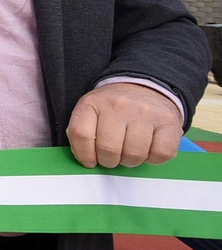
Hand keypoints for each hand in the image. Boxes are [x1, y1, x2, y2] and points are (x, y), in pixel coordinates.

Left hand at [67, 81, 182, 167]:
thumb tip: (86, 160)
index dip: (84, 154)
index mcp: (93, 103)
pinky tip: (148, 149)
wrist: (145, 87)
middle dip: (109, 161)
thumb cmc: (114, 108)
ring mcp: (146, 113)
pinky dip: (153, 158)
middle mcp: (119, 105)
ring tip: (129, 151)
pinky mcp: (169, 122)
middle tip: (112, 157)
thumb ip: (82, 132)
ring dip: (130, 160)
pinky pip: (160, 154)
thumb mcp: (91, 111)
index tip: (89, 161)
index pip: (81, 134)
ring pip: (134, 155)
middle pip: (108, 149)